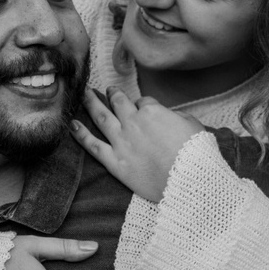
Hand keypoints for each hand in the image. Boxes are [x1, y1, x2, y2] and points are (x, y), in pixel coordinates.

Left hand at [71, 87, 205, 202]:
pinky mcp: (115, 162)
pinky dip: (80, 134)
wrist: (189, 181)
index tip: (144, 108)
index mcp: (152, 112)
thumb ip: (177, 117)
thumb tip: (170, 117)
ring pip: (101, 117)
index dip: (144, 105)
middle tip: (108, 88)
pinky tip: (72, 125)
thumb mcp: (193, 125)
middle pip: (118, 102)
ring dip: (91, 103)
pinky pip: (93, 145)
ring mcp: (121, 142)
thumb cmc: (196, 153)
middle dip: (113, 94)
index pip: (144, 102)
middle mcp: (133, 123)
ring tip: (84, 94)